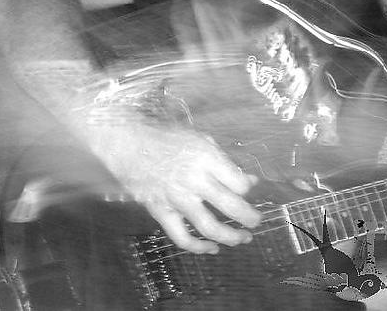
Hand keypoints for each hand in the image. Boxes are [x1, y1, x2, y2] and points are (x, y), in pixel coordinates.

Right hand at [91, 121, 260, 253]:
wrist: (130, 145)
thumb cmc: (168, 139)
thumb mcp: (201, 140)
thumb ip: (224, 161)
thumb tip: (249, 180)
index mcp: (206, 157)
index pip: (238, 182)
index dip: (248, 188)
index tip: (249, 189)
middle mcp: (194, 179)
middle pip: (229, 205)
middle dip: (249, 217)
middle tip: (257, 221)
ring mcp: (177, 199)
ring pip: (209, 227)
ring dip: (231, 236)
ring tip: (243, 238)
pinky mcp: (162, 212)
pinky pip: (182, 237)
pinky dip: (199, 248)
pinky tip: (212, 248)